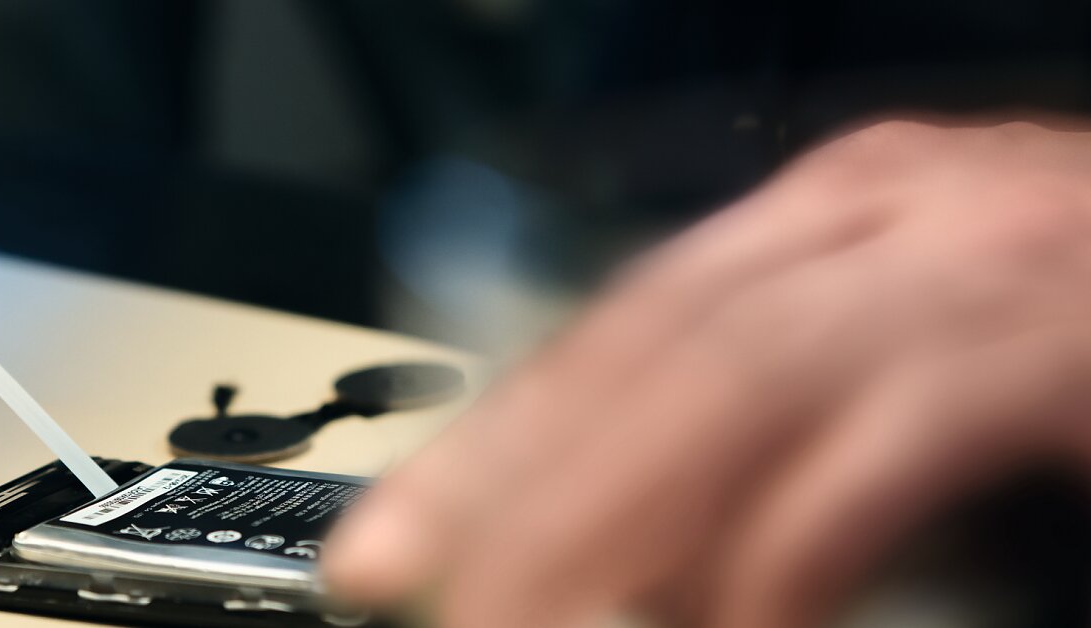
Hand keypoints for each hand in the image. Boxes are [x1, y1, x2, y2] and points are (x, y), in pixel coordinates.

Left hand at [322, 119, 1090, 626]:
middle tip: (415, 588)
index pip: (618, 327)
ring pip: (726, 384)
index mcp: (847, 216)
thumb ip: (800, 437)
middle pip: (642, 348)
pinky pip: (882, 444)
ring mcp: (982, 260)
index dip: (497, 439)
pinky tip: (729, 622)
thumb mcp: (930, 377)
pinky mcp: (1061, 338)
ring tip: (522, 626)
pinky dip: (790, 545)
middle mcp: (894, 213)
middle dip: (514, 486)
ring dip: (608, 521)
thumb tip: (672, 548)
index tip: (398, 540)